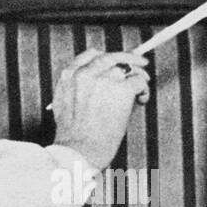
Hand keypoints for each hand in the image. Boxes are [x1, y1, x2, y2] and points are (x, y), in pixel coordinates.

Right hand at [50, 50, 149, 170]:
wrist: (79, 151)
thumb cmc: (73, 137)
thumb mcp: (63, 105)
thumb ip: (77, 89)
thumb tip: (99, 84)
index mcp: (69, 76)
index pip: (92, 55)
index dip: (108, 58)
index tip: (117, 62)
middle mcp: (86, 73)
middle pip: (113, 57)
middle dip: (129, 60)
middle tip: (141, 65)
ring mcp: (104, 79)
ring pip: (128, 68)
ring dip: (138, 78)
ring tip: (140, 92)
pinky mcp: (122, 89)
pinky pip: (139, 81)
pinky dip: (143, 90)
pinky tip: (141, 100)